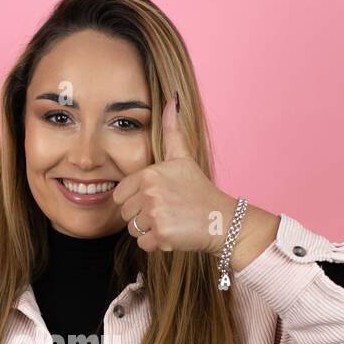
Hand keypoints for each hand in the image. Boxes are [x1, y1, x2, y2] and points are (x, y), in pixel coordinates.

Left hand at [112, 95, 235, 254]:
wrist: (222, 219)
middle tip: (166, 212)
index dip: (136, 200)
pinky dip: (156, 244)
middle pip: (125, 213)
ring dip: (149, 230)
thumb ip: (172, 130)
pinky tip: (173, 234)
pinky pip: (143, 244)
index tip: (157, 199)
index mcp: (149, 174)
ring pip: (133, 229)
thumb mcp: (183, 158)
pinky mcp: (162, 234)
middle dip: (142, 216)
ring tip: (170, 222)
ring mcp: (155, 214)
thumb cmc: (199, 190)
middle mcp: (150, 192)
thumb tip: (173, 98)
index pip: (120, 194)